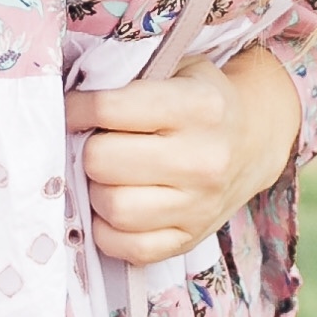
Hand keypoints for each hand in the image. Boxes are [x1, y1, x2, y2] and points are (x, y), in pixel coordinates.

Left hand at [65, 46, 302, 264]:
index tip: (76, 109)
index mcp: (199, 106)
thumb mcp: (176, 68)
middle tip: (95, 144)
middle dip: (88, 150)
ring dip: (97, 191)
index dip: (77, 108)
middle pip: (102, 161)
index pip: (107, 108)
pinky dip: (109, 230)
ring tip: (108, 175)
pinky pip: (129, 248)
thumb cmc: (199, 100)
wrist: (253, 140)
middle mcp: (203, 159)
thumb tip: (63, 103)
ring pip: (113, 208)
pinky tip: (116, 207)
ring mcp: (199, 205)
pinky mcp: (190, 239)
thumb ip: (127, 76)